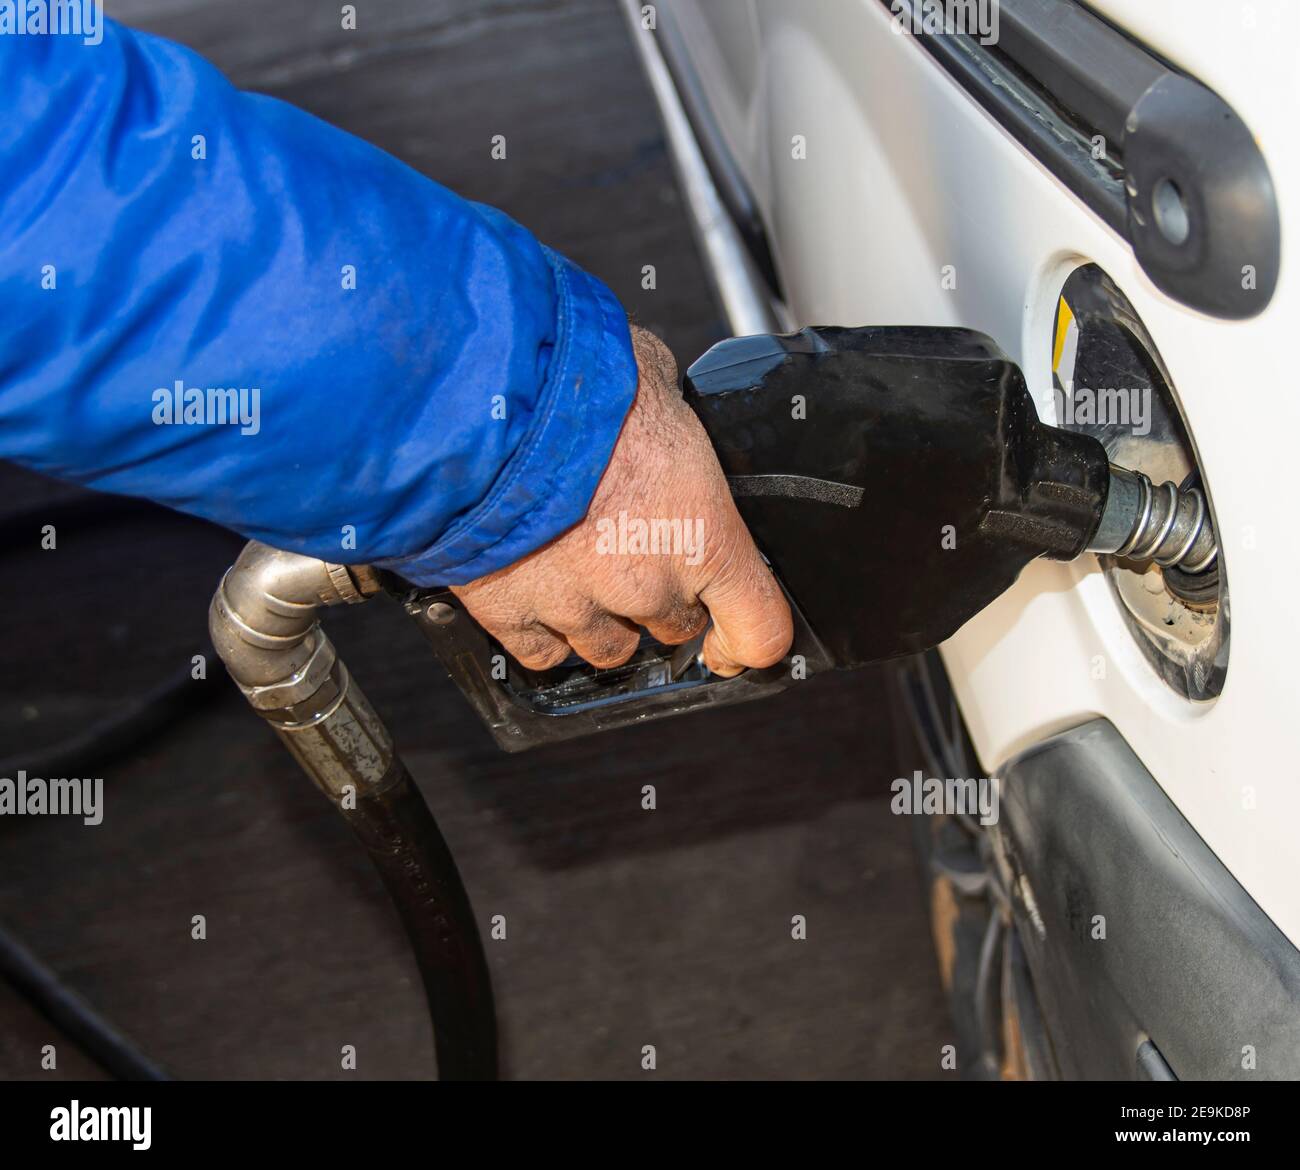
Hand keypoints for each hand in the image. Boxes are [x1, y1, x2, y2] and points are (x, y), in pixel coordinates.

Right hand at [451, 325, 793, 675]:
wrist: (483, 405)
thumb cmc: (574, 385)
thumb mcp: (654, 381)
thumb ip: (673, 418)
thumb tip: (665, 403)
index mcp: (701, 535)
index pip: (758, 630)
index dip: (748, 642)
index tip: (733, 640)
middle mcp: (646, 584)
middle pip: (674, 626)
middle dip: (659, 592)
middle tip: (629, 542)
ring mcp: (579, 607)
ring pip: (608, 646)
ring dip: (602, 614)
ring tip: (575, 558)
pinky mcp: (513, 615)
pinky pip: (542, 652)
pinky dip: (542, 628)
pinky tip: (535, 583)